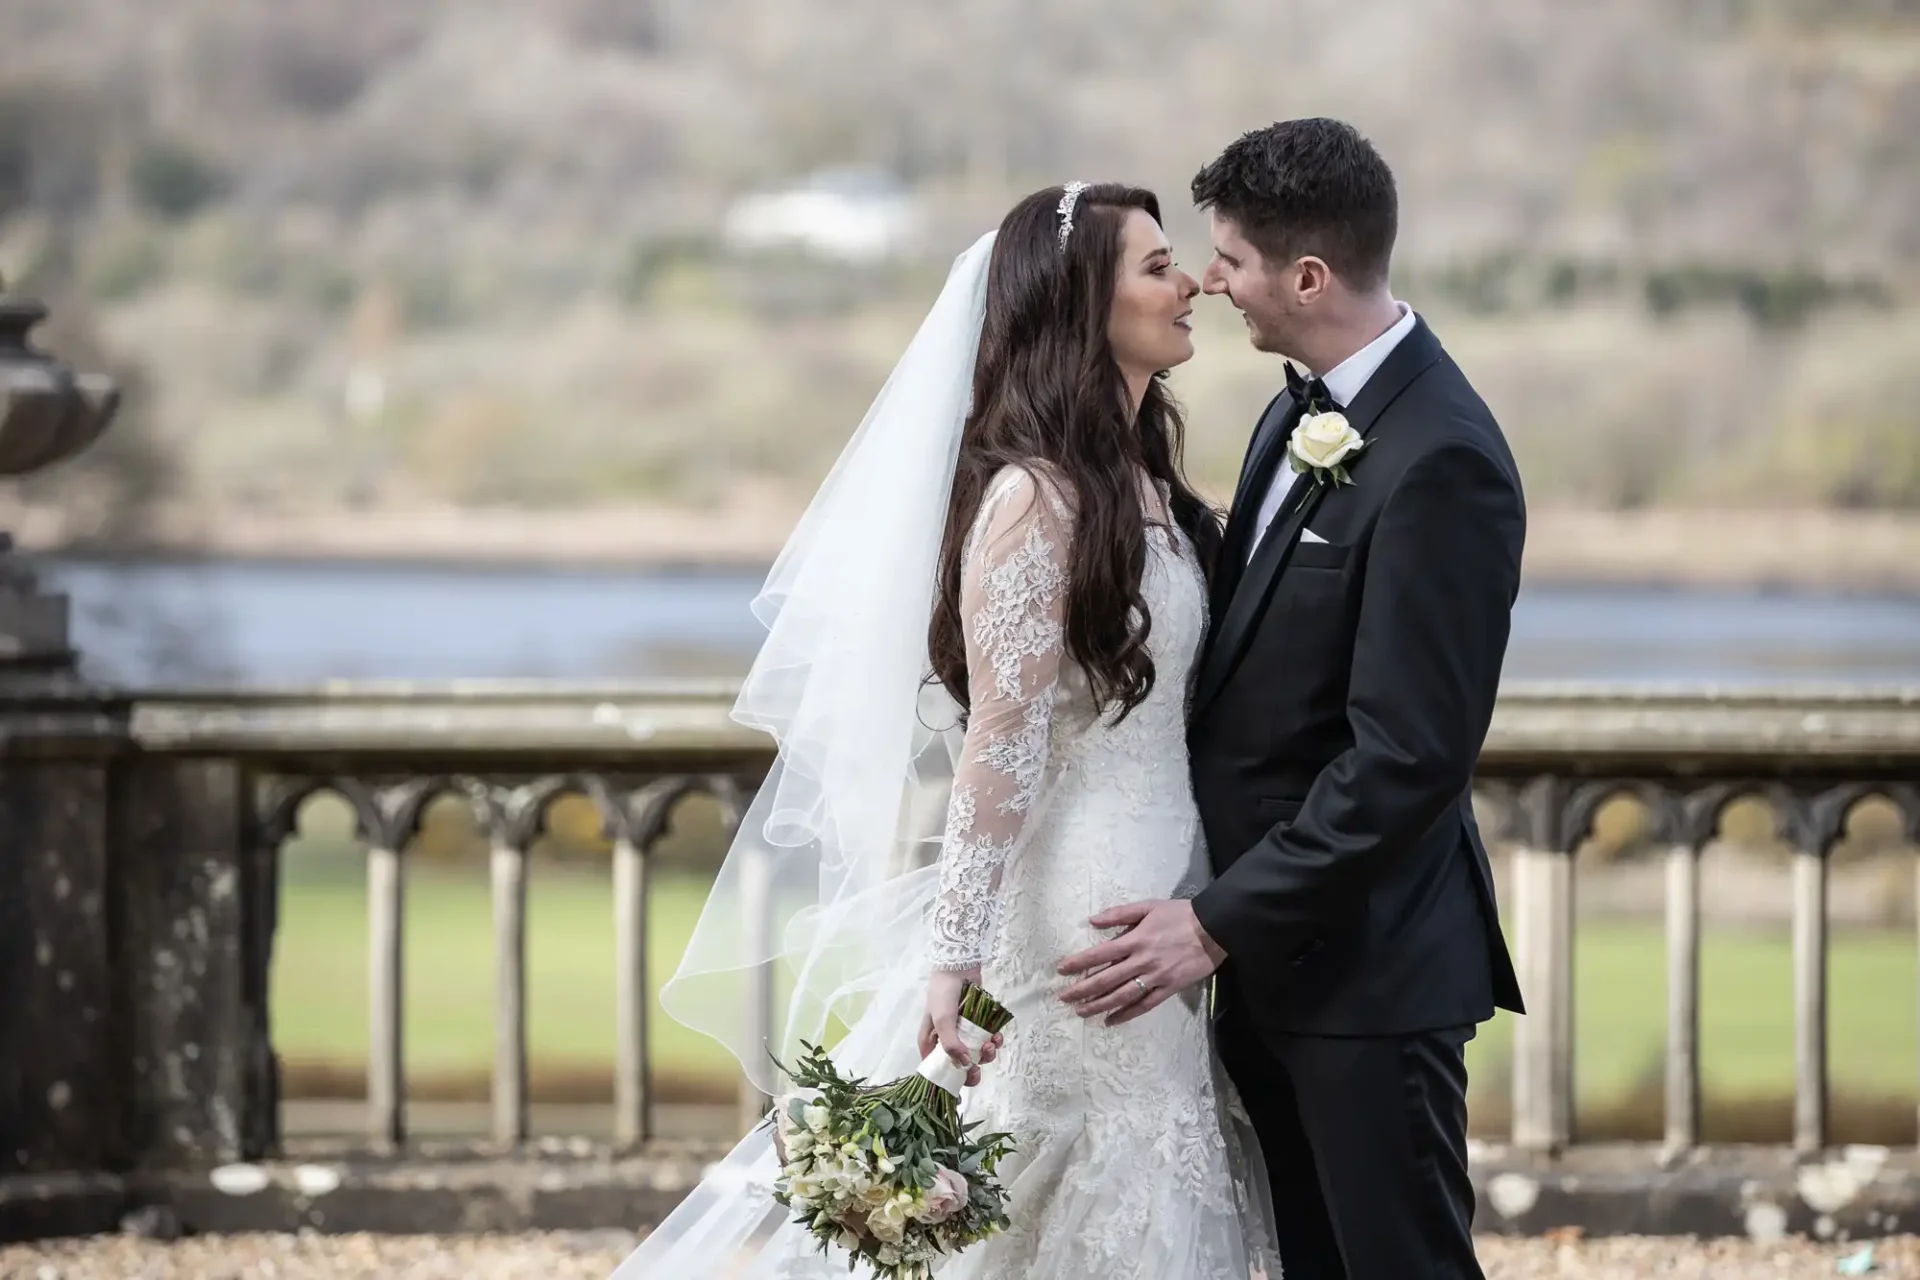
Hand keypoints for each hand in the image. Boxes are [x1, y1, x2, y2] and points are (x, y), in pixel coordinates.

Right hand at [917, 968, 1002, 1086]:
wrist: (959, 966)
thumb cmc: (943, 994)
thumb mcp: (942, 1020)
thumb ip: (951, 1045)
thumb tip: (965, 1066)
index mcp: (932, 1041)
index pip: (936, 1068)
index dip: (948, 1078)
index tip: (962, 1083)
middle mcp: (947, 1039)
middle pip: (960, 1065)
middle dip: (972, 1068)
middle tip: (979, 1067)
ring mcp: (965, 1032)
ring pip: (977, 1053)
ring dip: (986, 1053)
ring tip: (991, 1043)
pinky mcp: (979, 1024)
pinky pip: (988, 1039)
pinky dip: (994, 1041)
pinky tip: (997, 1035)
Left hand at [1056, 899, 1226, 1025]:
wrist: (1213, 928)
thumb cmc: (1179, 915)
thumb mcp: (1148, 906)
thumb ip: (1119, 914)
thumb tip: (1092, 920)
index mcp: (1135, 940)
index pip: (1099, 954)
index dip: (1079, 963)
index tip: (1062, 970)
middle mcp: (1141, 962)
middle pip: (1106, 980)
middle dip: (1082, 990)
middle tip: (1064, 998)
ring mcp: (1155, 978)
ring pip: (1122, 996)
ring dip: (1099, 1006)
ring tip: (1082, 1013)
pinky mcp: (1169, 989)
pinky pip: (1145, 1005)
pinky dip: (1127, 1014)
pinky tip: (1112, 1021)